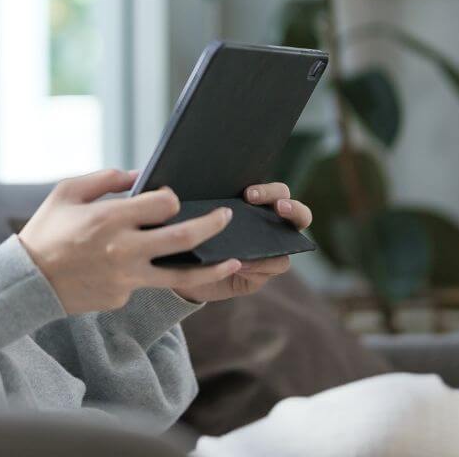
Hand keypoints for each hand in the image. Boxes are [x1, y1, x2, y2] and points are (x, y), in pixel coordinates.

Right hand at [18, 168, 245, 314]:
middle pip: (184, 238)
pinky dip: (151, 273)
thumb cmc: (46, 230)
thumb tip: (138, 174)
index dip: (173, 198)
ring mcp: (126, 278)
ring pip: (183, 276)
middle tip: (226, 216)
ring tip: (236, 260)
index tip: (173, 198)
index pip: (164, 204)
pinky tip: (144, 268)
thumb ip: (105, 179)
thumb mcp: (67, 192)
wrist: (27, 281)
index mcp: (110, 218)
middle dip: (213, 224)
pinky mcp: (123, 297)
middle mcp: (124, 249)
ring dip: (214, 266)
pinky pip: (146, 283)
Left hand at [173, 182, 312, 303]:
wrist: (176, 271)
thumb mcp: (180, 215)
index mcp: (249, 201)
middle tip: (276, 207)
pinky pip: (276, 264)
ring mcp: (270, 246)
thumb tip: (165, 187)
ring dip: (284, 236)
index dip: (267, 188)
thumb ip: (180, 200)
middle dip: (288, 205)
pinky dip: (263, 263)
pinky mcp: (265, 270)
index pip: (272, 188)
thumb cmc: (180, 233)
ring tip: (265, 240)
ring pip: (293, 238)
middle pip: (292, 207)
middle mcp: (265, 221)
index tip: (248, 193)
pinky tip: (243, 264)